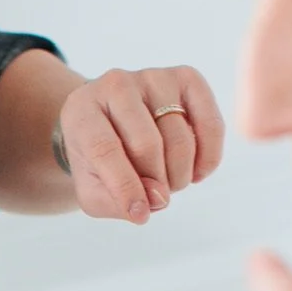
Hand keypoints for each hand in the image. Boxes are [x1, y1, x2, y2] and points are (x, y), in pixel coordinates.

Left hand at [56, 66, 223, 224]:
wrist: (115, 124)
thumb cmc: (100, 162)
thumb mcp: (93, 190)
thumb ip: (116, 202)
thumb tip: (158, 198)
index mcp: (82, 111)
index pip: (105, 149)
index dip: (125, 186)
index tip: (140, 213)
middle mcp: (115, 84)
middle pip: (146, 144)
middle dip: (156, 183)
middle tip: (155, 195)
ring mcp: (152, 77)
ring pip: (179, 138)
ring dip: (179, 176)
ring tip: (169, 182)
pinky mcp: (185, 78)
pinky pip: (210, 123)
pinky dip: (209, 157)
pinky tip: (197, 172)